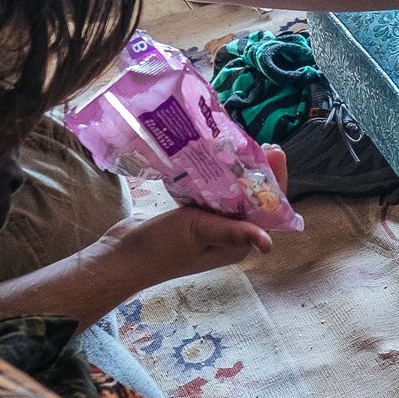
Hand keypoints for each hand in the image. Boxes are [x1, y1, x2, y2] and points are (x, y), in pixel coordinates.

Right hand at [94, 145, 288, 290]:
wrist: (122, 254)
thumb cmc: (162, 246)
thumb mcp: (200, 232)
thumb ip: (232, 232)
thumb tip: (268, 245)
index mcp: (237, 245)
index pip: (268, 211)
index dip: (275, 182)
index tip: (276, 152)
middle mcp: (230, 237)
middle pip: (254, 201)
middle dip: (260, 173)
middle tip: (263, 143)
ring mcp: (212, 227)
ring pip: (234, 195)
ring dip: (240, 173)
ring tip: (244, 145)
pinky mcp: (195, 218)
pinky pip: (214, 194)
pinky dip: (218, 178)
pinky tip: (218, 158)